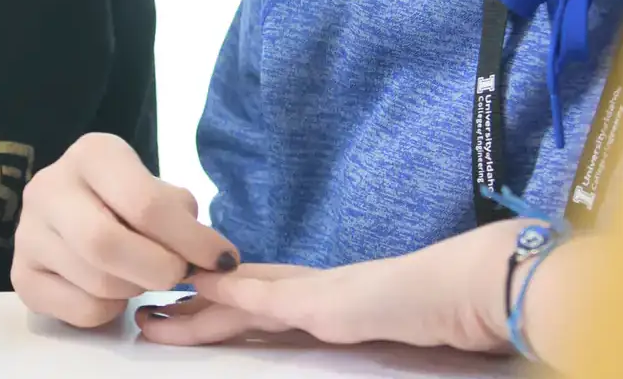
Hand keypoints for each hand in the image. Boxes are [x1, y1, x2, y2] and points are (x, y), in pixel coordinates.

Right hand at [11, 132, 241, 327]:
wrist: (75, 205)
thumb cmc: (128, 197)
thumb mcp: (159, 190)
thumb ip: (182, 218)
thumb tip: (208, 259)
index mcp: (91, 154)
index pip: (144, 204)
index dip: (190, 239)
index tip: (221, 259)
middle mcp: (48, 188)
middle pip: (106, 244)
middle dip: (158, 269)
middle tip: (178, 275)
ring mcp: (27, 234)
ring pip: (96, 282)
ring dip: (135, 289)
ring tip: (143, 274)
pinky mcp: (21, 275)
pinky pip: (80, 310)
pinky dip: (111, 310)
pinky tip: (114, 289)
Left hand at [137, 221, 521, 353]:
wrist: (477, 290)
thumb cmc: (446, 312)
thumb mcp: (387, 327)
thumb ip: (356, 327)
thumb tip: (353, 333)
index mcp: (330, 301)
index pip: (264, 303)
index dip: (222, 305)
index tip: (183, 308)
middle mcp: (316, 292)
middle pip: (240, 298)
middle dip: (192, 308)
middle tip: (145, 313)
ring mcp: (319, 294)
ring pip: (241, 299)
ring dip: (193, 308)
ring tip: (151, 314)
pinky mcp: (327, 302)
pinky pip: (268, 297)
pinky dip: (229, 294)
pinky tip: (196, 289)